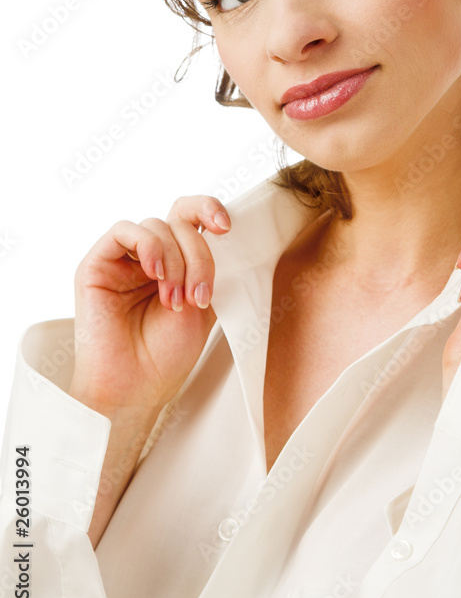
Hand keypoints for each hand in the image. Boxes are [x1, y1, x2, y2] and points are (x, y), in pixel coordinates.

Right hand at [70, 195, 231, 418]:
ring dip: (175, 261)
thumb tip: (223, 228)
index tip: (226, 227)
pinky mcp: (97, 264)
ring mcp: (122, 259)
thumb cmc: (167, 354)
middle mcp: (149, 256)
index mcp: (175, 260)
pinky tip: (154, 273)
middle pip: (179, 222)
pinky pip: (123, 230)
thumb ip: (211, 265)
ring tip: (174, 300)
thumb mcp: (205, 303)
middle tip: (199, 296)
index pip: (190, 215)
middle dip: (198, 256)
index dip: (208, 209)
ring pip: (157, 226)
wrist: (136, 388)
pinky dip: (148, 246)